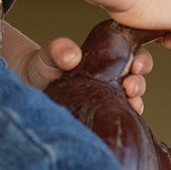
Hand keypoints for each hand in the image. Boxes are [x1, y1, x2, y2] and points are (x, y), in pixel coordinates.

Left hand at [19, 36, 153, 114]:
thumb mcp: (49, 54)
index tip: (136, 64)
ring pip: (133, 100)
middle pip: (137, 78)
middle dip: (140, 82)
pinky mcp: (101, 115)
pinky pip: (120, 118)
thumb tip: (72, 55)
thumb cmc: (43, 67)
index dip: (141, 58)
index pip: (133, 54)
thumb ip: (59, 50)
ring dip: (137, 102)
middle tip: (131, 86)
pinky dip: (127, 119)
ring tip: (131, 103)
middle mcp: (112, 77)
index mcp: (107, 57)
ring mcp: (108, 97)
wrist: (29, 88)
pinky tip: (125, 120)